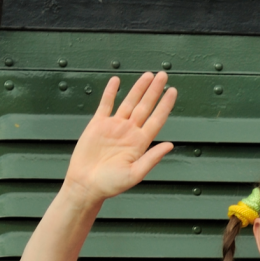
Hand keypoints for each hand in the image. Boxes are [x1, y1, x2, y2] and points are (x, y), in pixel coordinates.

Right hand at [64, 72, 176, 202]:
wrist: (85, 185)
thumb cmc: (110, 185)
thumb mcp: (134, 174)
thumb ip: (151, 159)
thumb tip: (170, 145)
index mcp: (140, 143)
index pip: (156, 119)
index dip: (165, 105)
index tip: (173, 91)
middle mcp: (129, 132)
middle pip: (145, 106)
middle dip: (155, 90)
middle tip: (163, 75)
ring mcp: (114, 126)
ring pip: (129, 102)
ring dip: (138, 88)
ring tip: (148, 75)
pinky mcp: (98, 125)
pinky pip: (106, 104)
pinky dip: (111, 92)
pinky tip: (117, 81)